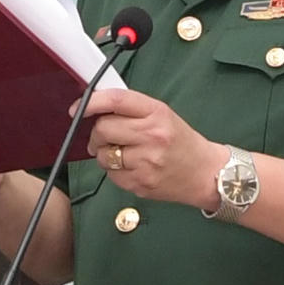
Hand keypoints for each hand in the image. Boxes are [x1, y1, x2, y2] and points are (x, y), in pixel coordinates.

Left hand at [79, 88, 219, 207]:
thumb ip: (132, 110)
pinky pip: (111, 175)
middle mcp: (152, 136)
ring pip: (102, 155)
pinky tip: (132, 168)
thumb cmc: (181, 142)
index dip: (91, 102)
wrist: (205, 173)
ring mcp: (146, 162)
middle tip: (105, 137)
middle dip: (97, 133)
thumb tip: (94, 107)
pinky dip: (115, 171)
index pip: (116, 100)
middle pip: (103, 128)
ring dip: (104, 154)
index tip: (78, 108)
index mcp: (157, 113)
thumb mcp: (162, 115)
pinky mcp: (140, 183)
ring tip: (123, 154)